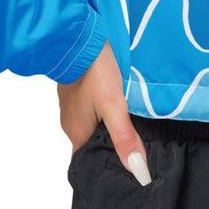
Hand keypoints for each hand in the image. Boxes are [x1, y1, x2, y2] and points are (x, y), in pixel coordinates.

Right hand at [57, 40, 152, 185]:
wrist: (78, 36)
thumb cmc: (94, 71)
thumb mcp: (114, 106)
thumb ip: (125, 138)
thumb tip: (138, 171)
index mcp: (77, 134)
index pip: (90, 163)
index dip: (107, 167)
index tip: (127, 171)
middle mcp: (71, 124)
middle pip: (93, 145)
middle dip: (111, 148)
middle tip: (136, 149)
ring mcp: (72, 107)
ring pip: (92, 126)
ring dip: (109, 128)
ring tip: (131, 127)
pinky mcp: (76, 92)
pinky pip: (90, 110)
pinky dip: (103, 113)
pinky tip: (118, 106)